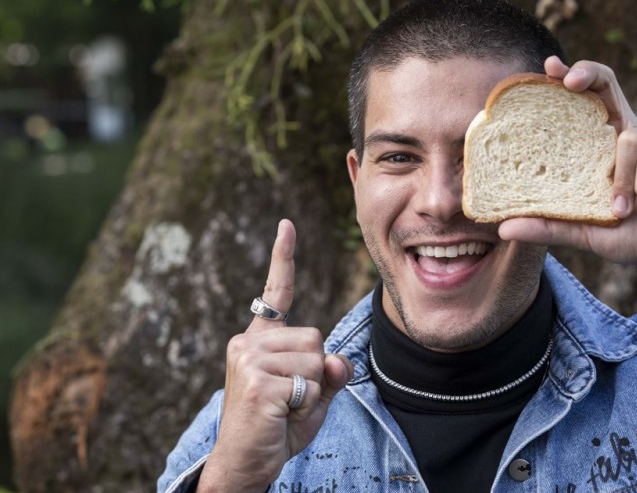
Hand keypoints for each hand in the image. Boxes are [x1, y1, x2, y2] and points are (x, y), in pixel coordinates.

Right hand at [198, 220, 352, 491]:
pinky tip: (280, 417)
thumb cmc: (277, 428)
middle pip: (317, 338)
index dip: (284, 258)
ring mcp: (249, 360)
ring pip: (317, 360)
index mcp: (259, 340)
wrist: (245, 464)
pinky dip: (305, 407)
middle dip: (317, 374)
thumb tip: (340, 360)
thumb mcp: (312, 396)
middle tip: (291, 400)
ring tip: (285, 409)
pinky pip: (309, 385)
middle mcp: (248, 342)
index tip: (287, 225)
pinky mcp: (257, 381)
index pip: (277, 294)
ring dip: (312, 392)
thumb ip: (329, 374)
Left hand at [498, 56, 636, 277]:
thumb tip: (504, 229)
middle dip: (587, 74)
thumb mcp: (582, 232)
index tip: (548, 68)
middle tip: (568, 81)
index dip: (568, 78)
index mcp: (601, 144)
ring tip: (621, 210)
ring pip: (628, 138)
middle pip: (606, 83)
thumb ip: (548, 227)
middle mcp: (626, 130)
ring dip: (620, 180)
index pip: (584, 100)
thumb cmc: (629, 233)